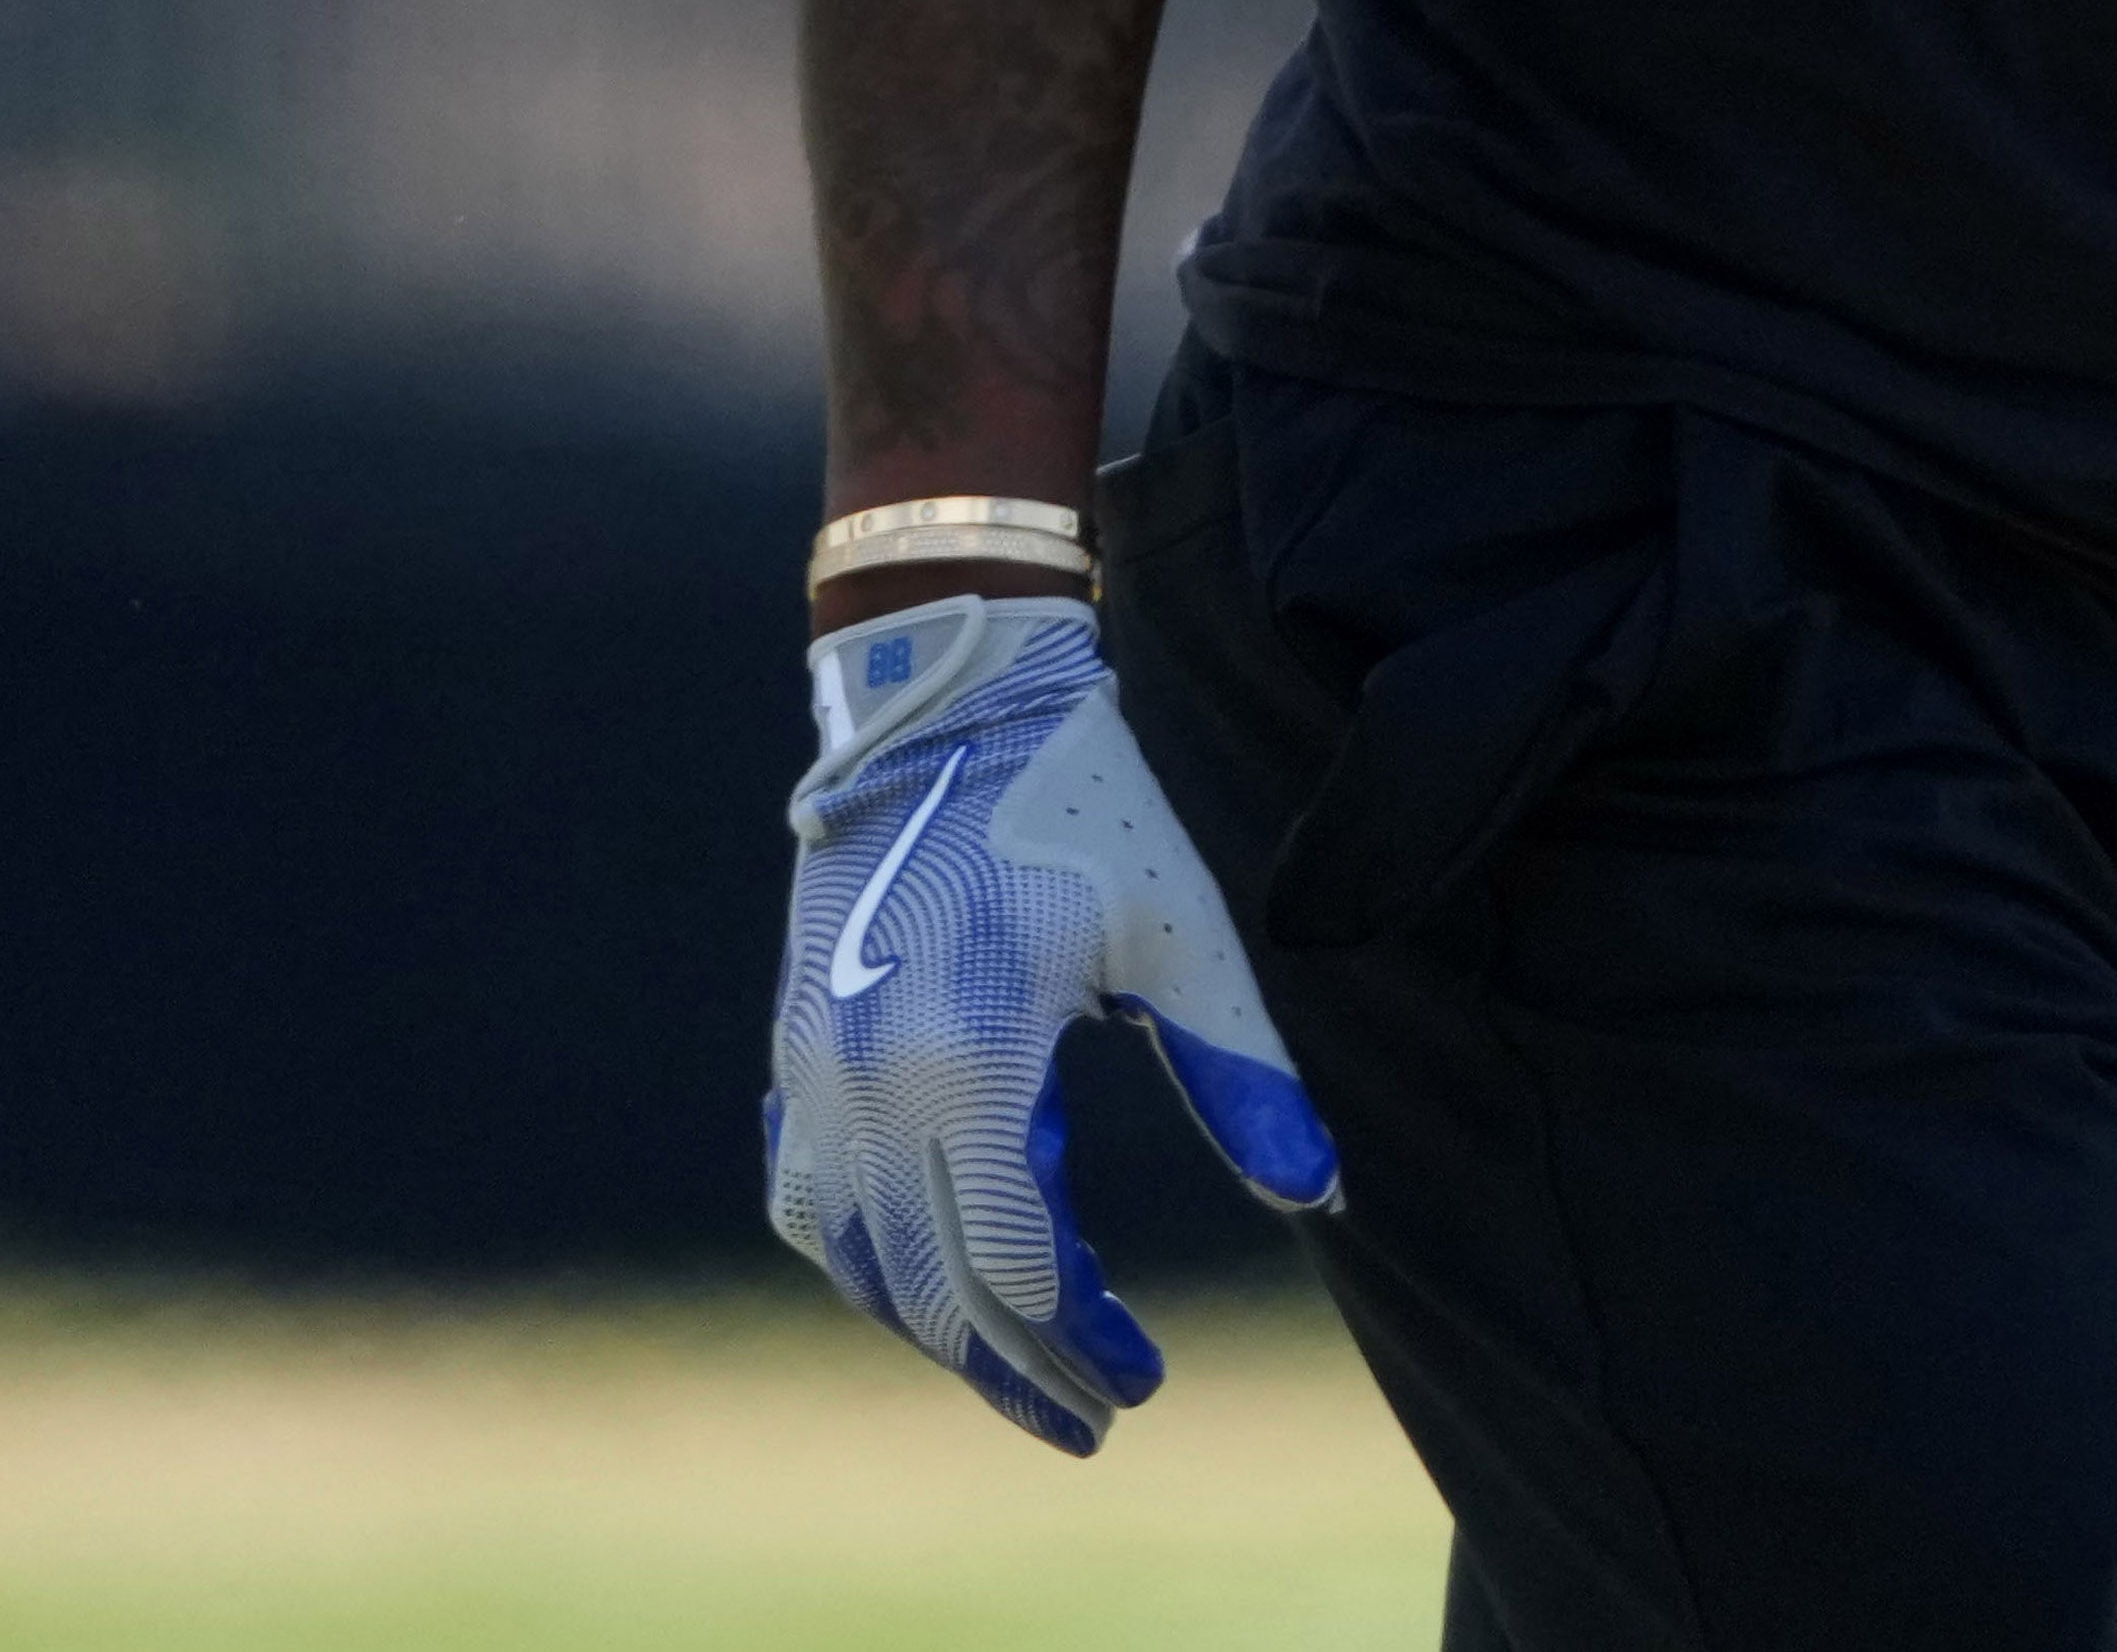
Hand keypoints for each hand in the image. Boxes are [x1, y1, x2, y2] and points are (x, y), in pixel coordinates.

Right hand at [766, 589, 1339, 1446]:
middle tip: (1093, 1416)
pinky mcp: (794, 1046)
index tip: (1140, 1385)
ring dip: (940, 1325)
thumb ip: (1244, 1072)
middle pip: (932, 1290)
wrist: (948, 700)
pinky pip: (808, 1199)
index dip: (1081, 1344)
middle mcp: (866, 1080)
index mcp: (964, 1056)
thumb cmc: (1088, 806)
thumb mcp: (1185, 933)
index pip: (1016, 1264)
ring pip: (858, 1259)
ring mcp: (813, 1067)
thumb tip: (1321, 1195)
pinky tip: (932, 1270)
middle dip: (1015, 1370)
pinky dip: (869, 1256)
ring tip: (1026, 1358)